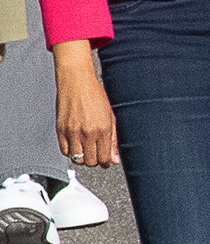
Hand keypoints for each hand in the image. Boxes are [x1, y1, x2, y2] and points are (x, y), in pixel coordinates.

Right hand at [54, 42, 114, 170]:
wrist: (77, 81)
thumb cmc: (96, 95)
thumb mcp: (112, 116)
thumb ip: (114, 139)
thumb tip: (114, 158)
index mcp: (102, 129)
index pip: (104, 159)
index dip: (106, 162)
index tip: (107, 159)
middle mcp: (86, 132)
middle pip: (90, 161)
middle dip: (95, 160)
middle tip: (98, 153)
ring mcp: (71, 131)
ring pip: (77, 158)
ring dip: (83, 157)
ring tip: (88, 149)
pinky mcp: (60, 129)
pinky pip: (64, 151)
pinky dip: (71, 151)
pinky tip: (77, 144)